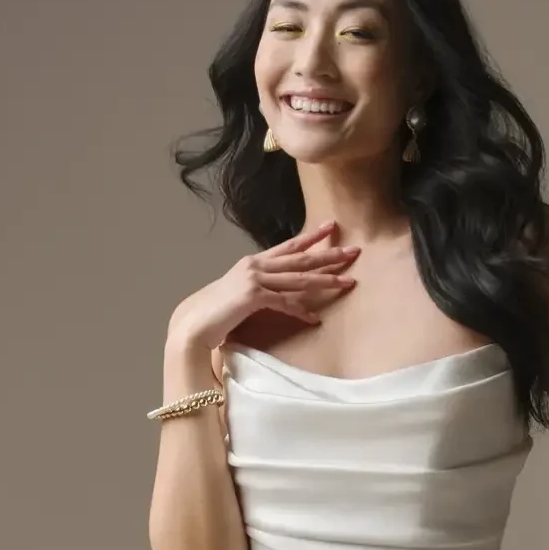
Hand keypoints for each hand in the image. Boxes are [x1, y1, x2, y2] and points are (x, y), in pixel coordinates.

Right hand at [171, 219, 358, 357]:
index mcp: (253, 262)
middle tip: (353, 251)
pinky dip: (300, 311)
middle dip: (329, 254)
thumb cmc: (216, 312)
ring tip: (348, 281)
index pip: (289, 246)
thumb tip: (275, 292)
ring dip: (325, 281)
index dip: (312, 237)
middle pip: (300, 259)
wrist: (195, 322)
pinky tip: (314, 319)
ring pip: (298, 279)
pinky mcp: (253, 296)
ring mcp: (254, 279)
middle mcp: (255, 265)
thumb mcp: (240, 294)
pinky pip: (284, 303)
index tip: (331, 227)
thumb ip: (259, 288)